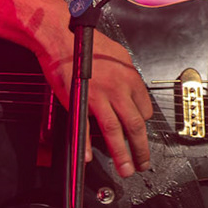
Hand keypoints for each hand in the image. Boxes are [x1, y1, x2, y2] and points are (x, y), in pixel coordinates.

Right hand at [41, 29, 156, 177]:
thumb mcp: (120, 55)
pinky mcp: (78, 101)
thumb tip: (132, 88)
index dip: (142, 124)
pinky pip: (84, 128)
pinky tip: (88, 159)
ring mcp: (99, 97)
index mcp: (131, 78)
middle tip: (143, 164)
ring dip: (121, 154)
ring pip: (115, 131)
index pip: (145, 109)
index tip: (139, 133)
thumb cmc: (88, 43)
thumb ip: (127, 75)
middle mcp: (119, 89)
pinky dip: (86, 145)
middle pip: (135, 125)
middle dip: (141, 149)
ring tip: (125, 169)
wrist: (62, 37)